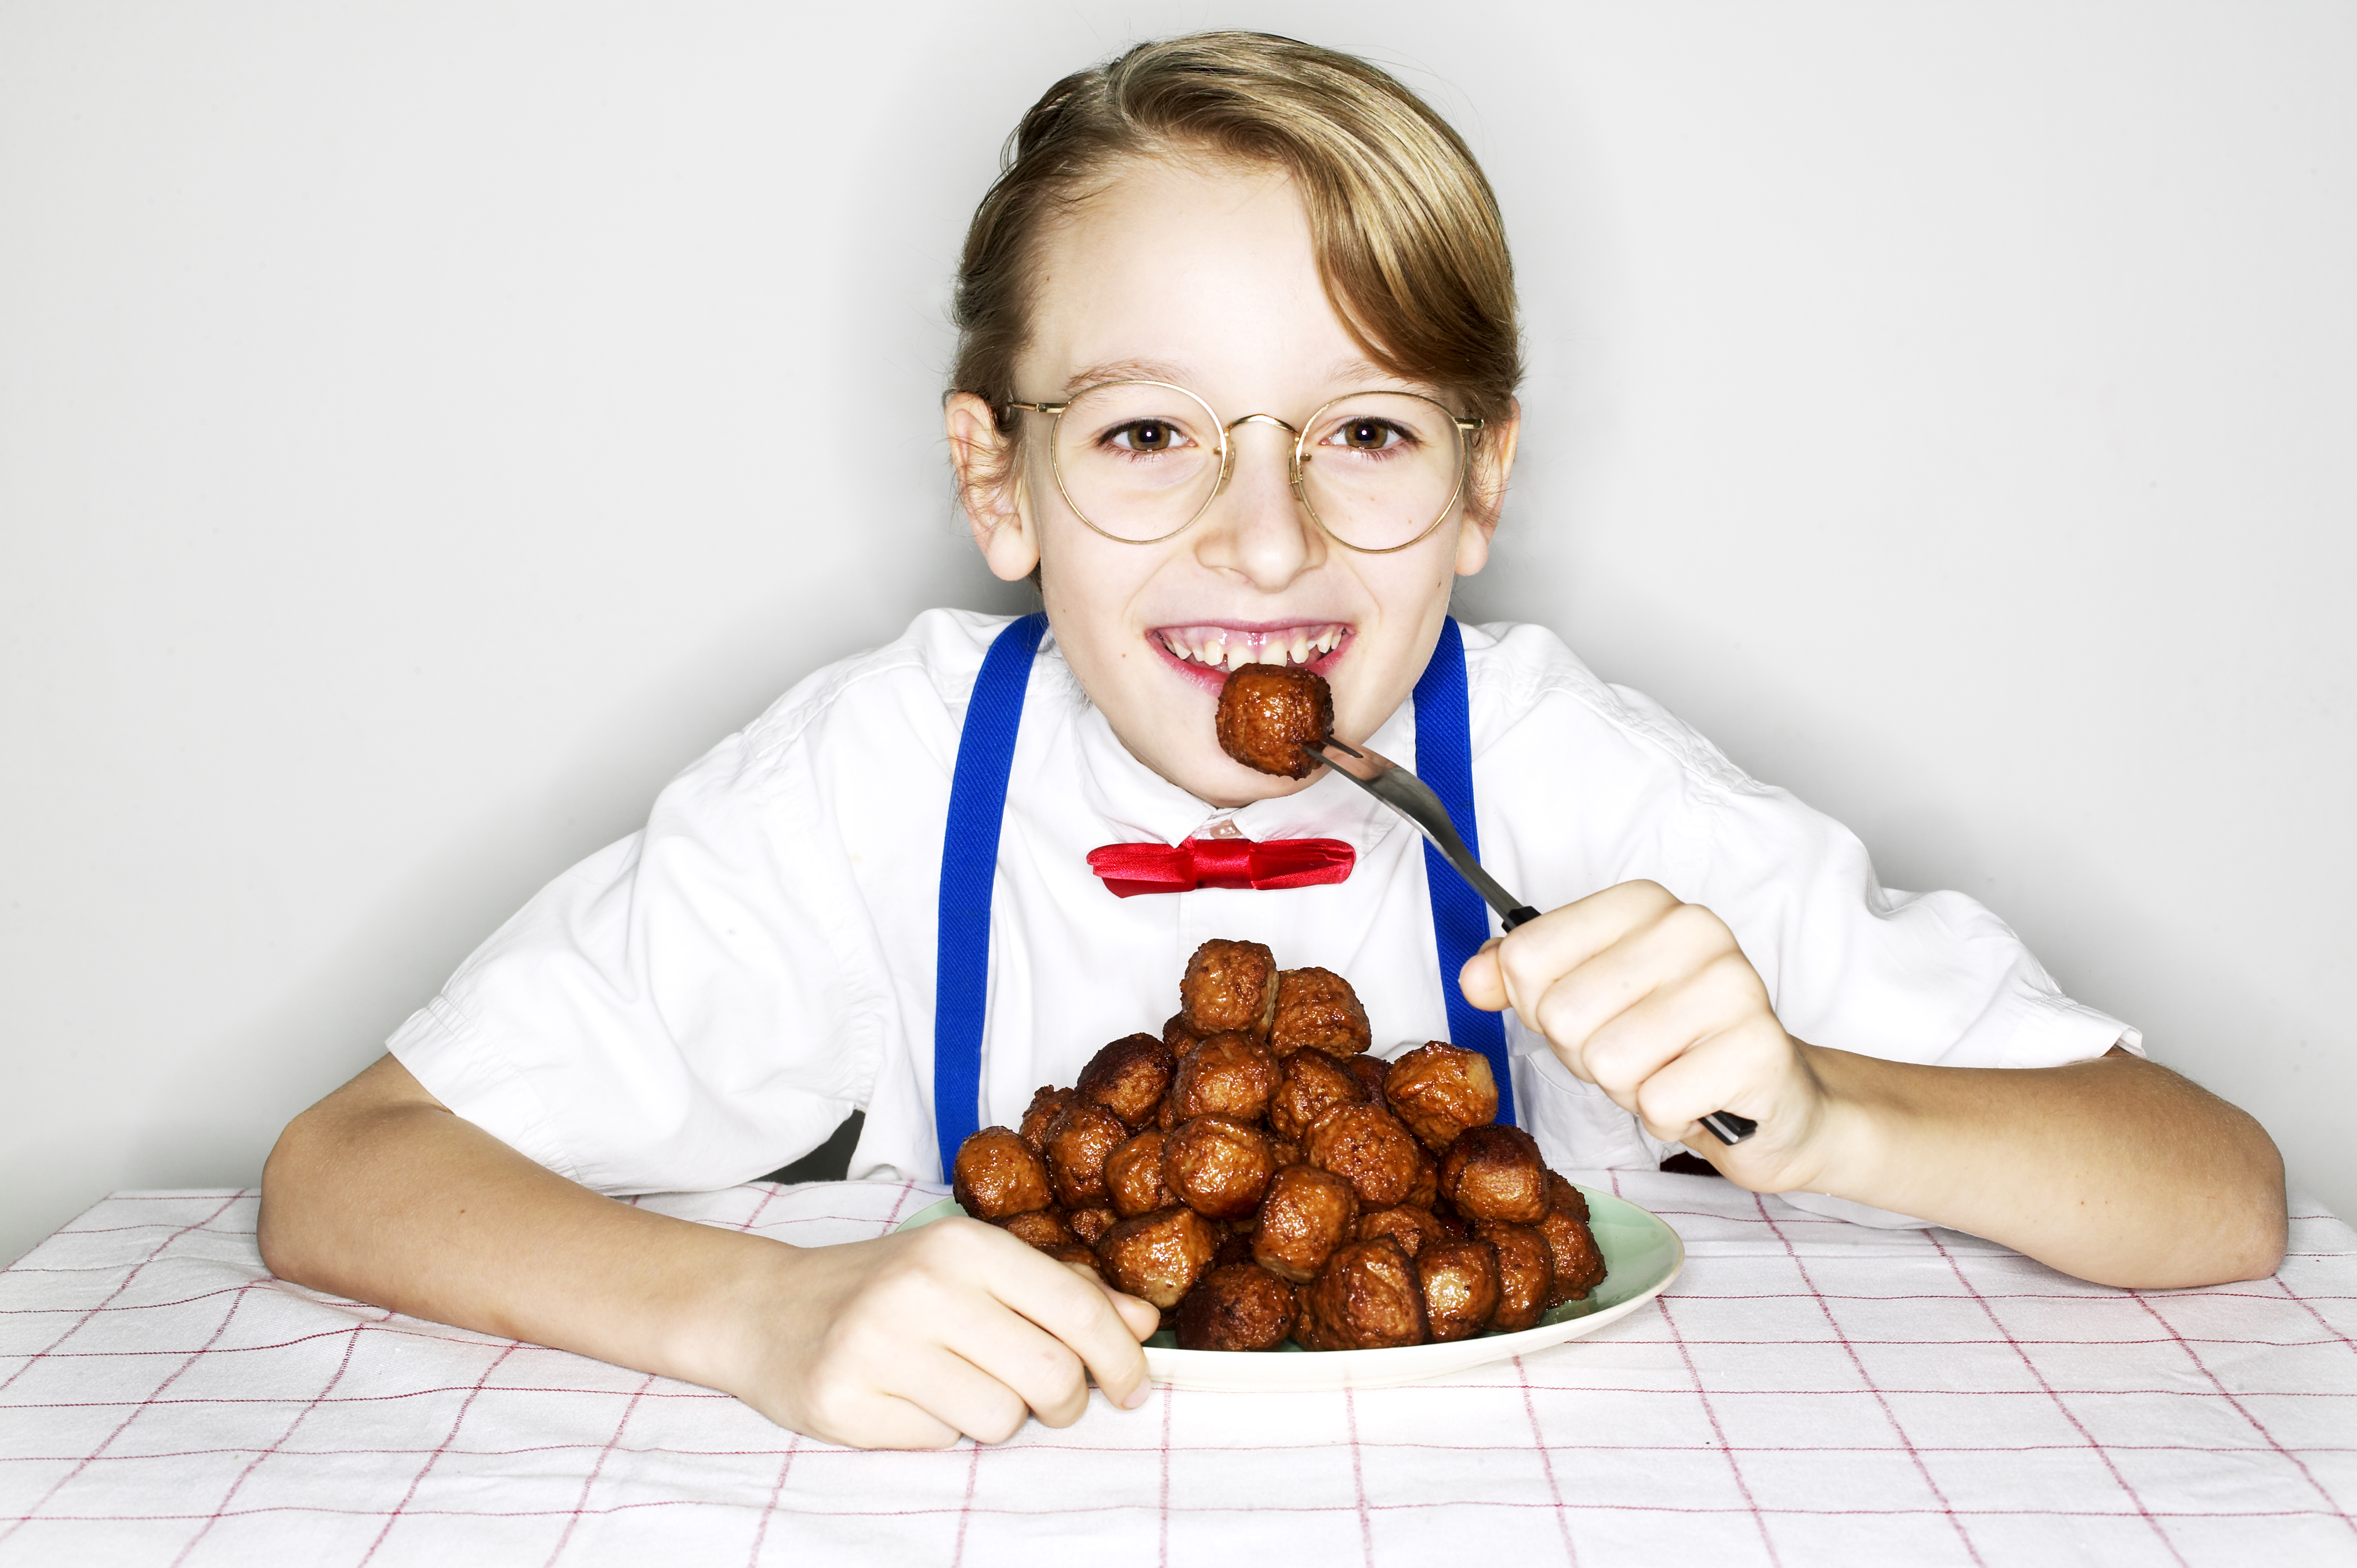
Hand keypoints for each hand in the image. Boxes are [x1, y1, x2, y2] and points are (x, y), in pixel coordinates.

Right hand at [713, 1217, 1159, 1448]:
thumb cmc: (887, 1287)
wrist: (767, 1308)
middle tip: (1047, 1398)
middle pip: (1051, 1376)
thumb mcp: (975, 1269)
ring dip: (996, 1417)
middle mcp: (922, 1288)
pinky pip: (939, 1443)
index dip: (1122, 1360)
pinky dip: (938, 1431)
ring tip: (958, 1385)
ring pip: (999, 1420)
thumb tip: (1144, 1321)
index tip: (1132, 1388)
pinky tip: (908, 1398)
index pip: (1077, 1312)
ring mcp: (878, 1346)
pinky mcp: (845, 1402)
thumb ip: (1063, 1293)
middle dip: (1064, 1401)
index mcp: (965, 1245)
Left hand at [1457, 880, 1830, 1187]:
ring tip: (1667, 1071)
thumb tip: (1473, 977)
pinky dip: (1667, 1118)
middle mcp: (1694, 929)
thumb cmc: (1670, 1041)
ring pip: (1608, 1062)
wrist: (1771, 1097)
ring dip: (1627, 1089)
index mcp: (1644, 903)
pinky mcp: (1759, 1051)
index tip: (1587, 1011)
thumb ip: (1522, 977)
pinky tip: (1698, 1097)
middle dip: (1584, 1054)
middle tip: (1634, 1052)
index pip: (1526, 955)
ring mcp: (1734, 987)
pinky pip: (1658, 1104)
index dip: (1537, 1004)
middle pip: (1561, 1013)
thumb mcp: (1586, 996)